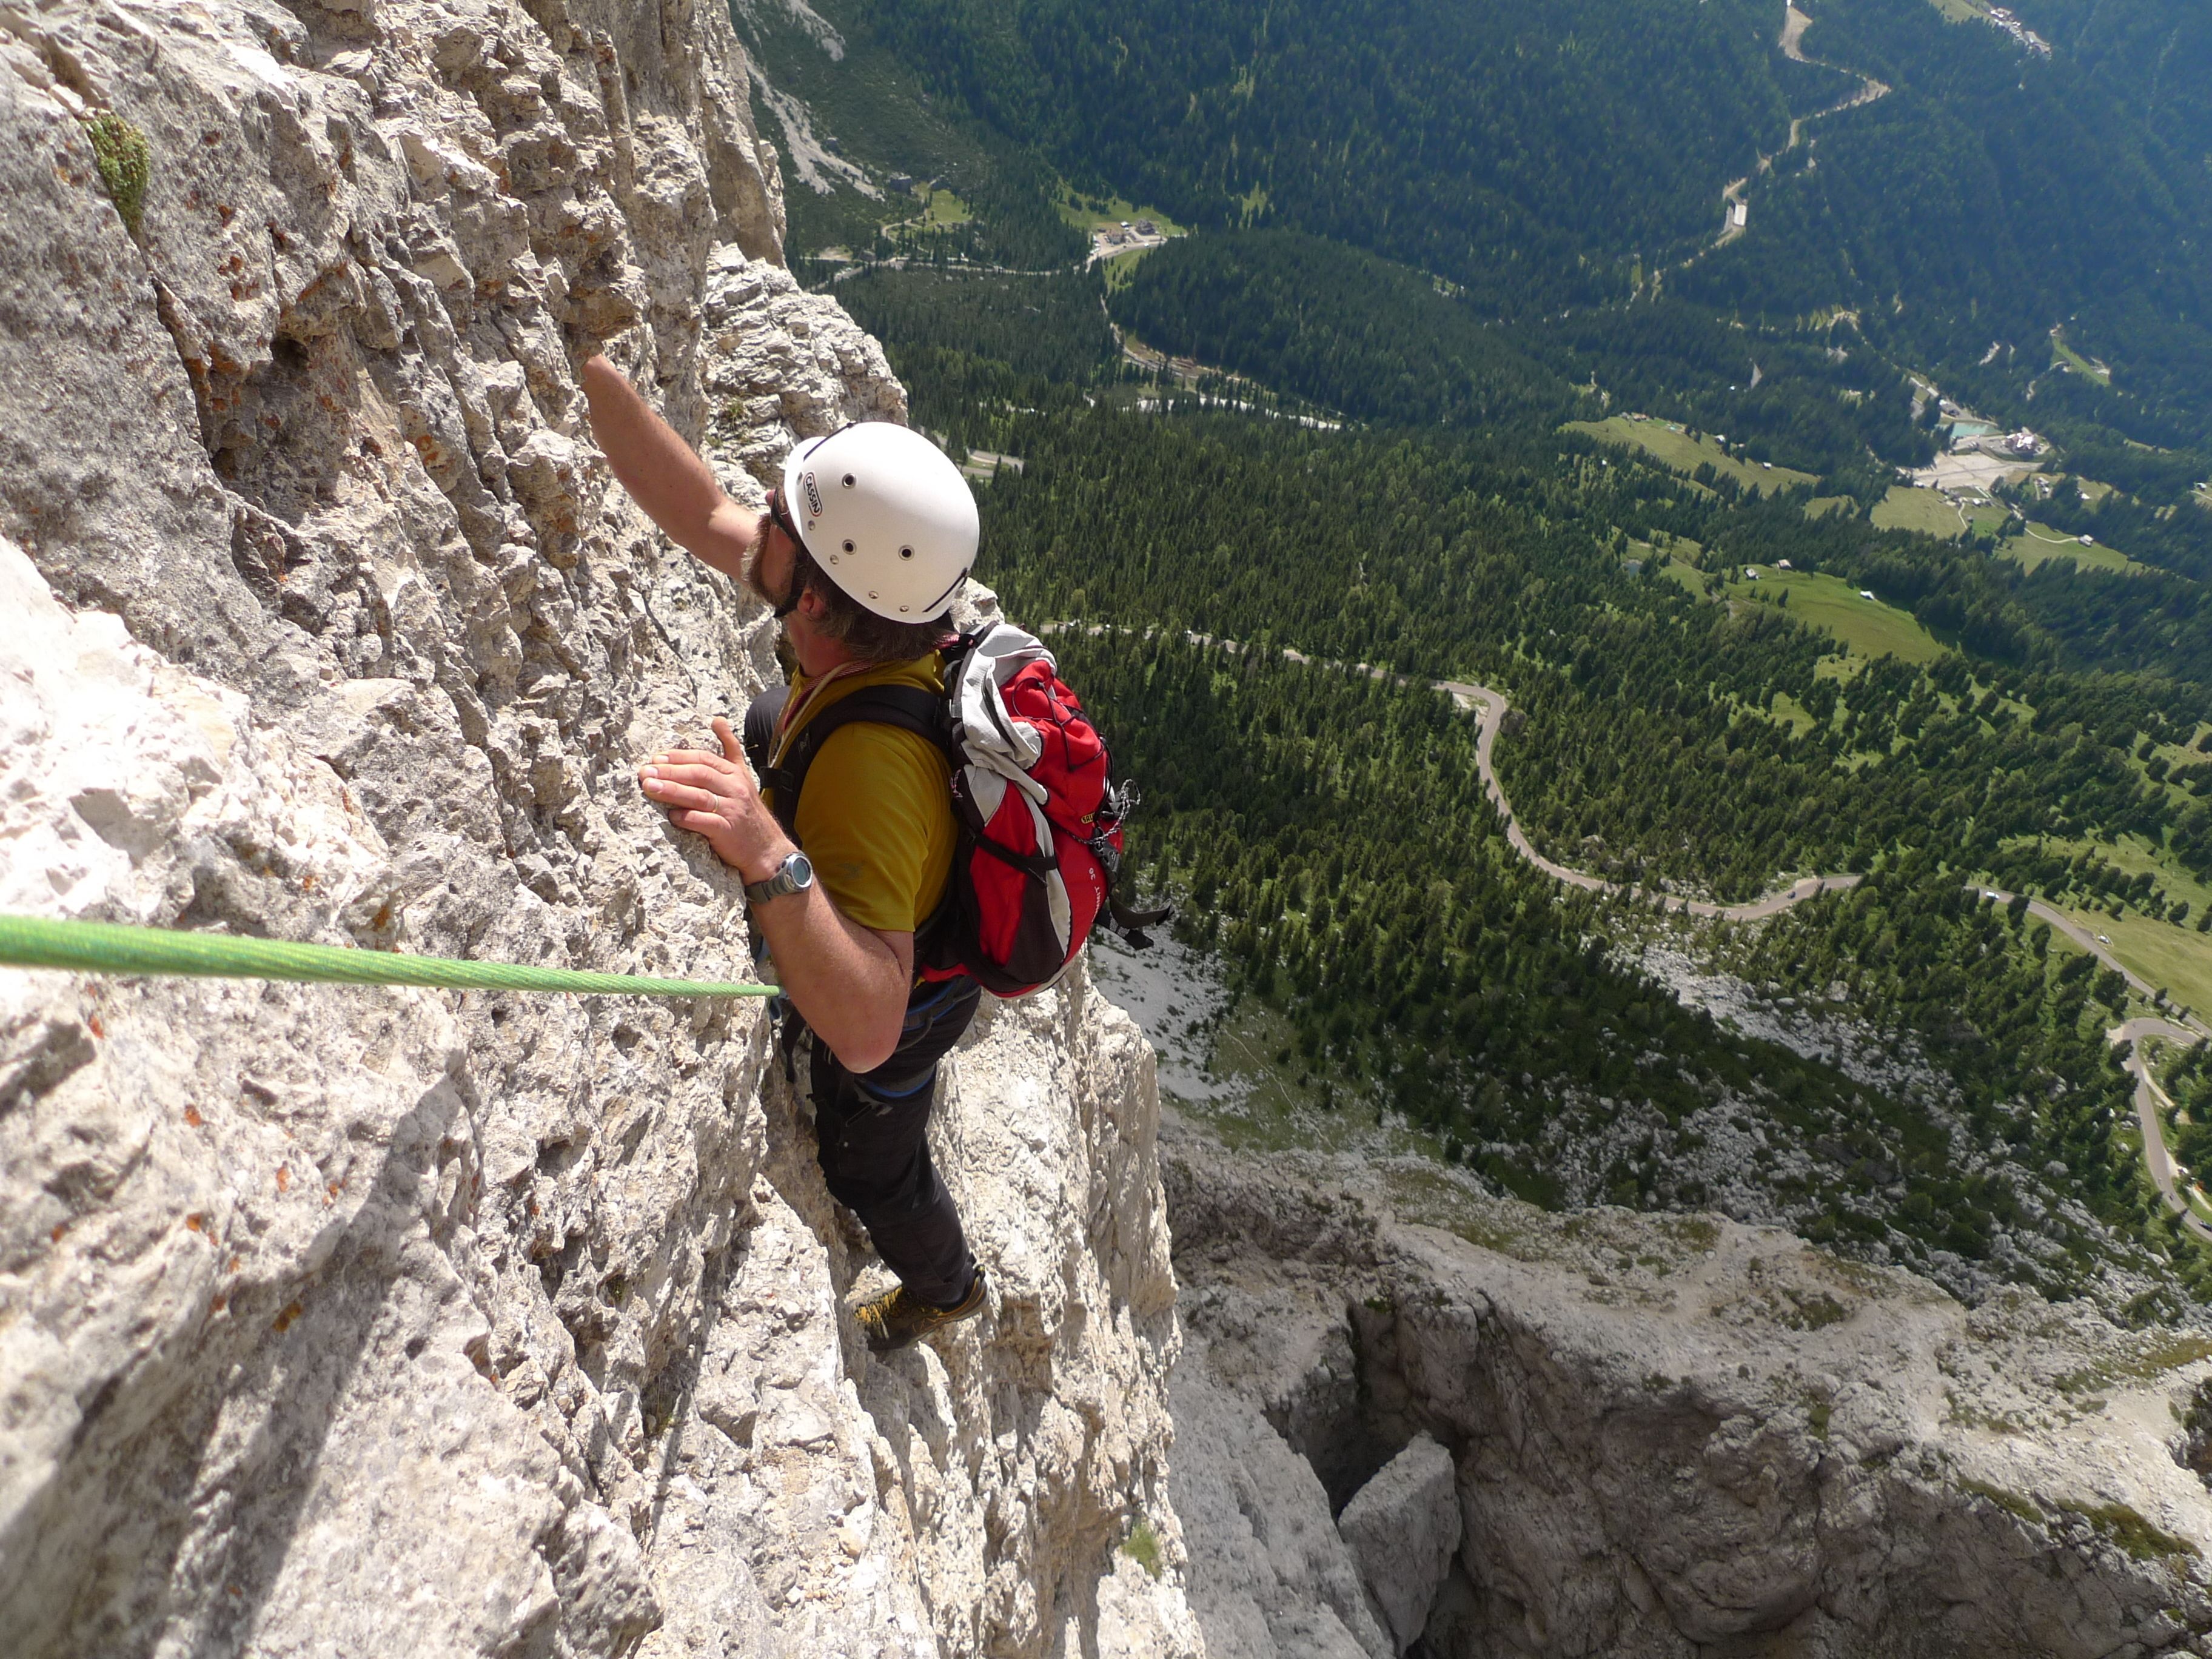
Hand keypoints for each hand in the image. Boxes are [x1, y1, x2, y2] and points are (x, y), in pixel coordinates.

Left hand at [638, 718, 789, 880]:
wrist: (766, 848)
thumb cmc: (747, 811)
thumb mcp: (742, 776)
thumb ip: (730, 748)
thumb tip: (717, 719)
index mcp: (735, 773)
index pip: (704, 759)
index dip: (679, 757)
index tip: (656, 758)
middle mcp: (735, 788)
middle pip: (699, 774)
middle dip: (669, 772)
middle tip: (645, 772)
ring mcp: (732, 810)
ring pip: (699, 796)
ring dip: (671, 792)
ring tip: (649, 788)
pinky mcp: (728, 831)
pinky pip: (705, 821)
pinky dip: (687, 818)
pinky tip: (671, 816)